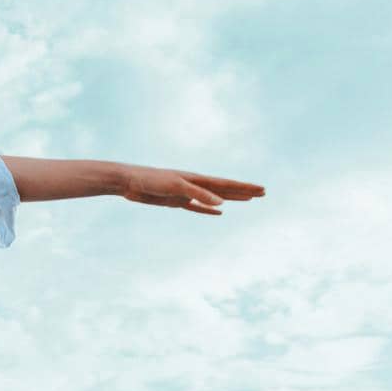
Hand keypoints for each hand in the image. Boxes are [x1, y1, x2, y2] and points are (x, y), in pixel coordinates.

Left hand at [120, 164, 264, 215]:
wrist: (129, 181)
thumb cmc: (150, 180)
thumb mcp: (176, 187)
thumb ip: (198, 194)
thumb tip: (222, 204)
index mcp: (196, 179)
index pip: (226, 184)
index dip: (244, 187)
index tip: (262, 189)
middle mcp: (194, 184)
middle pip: (225, 189)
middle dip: (243, 191)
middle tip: (262, 193)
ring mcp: (186, 193)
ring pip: (215, 197)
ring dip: (231, 198)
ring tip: (247, 200)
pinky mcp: (176, 201)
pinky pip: (198, 207)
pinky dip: (210, 209)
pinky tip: (220, 211)